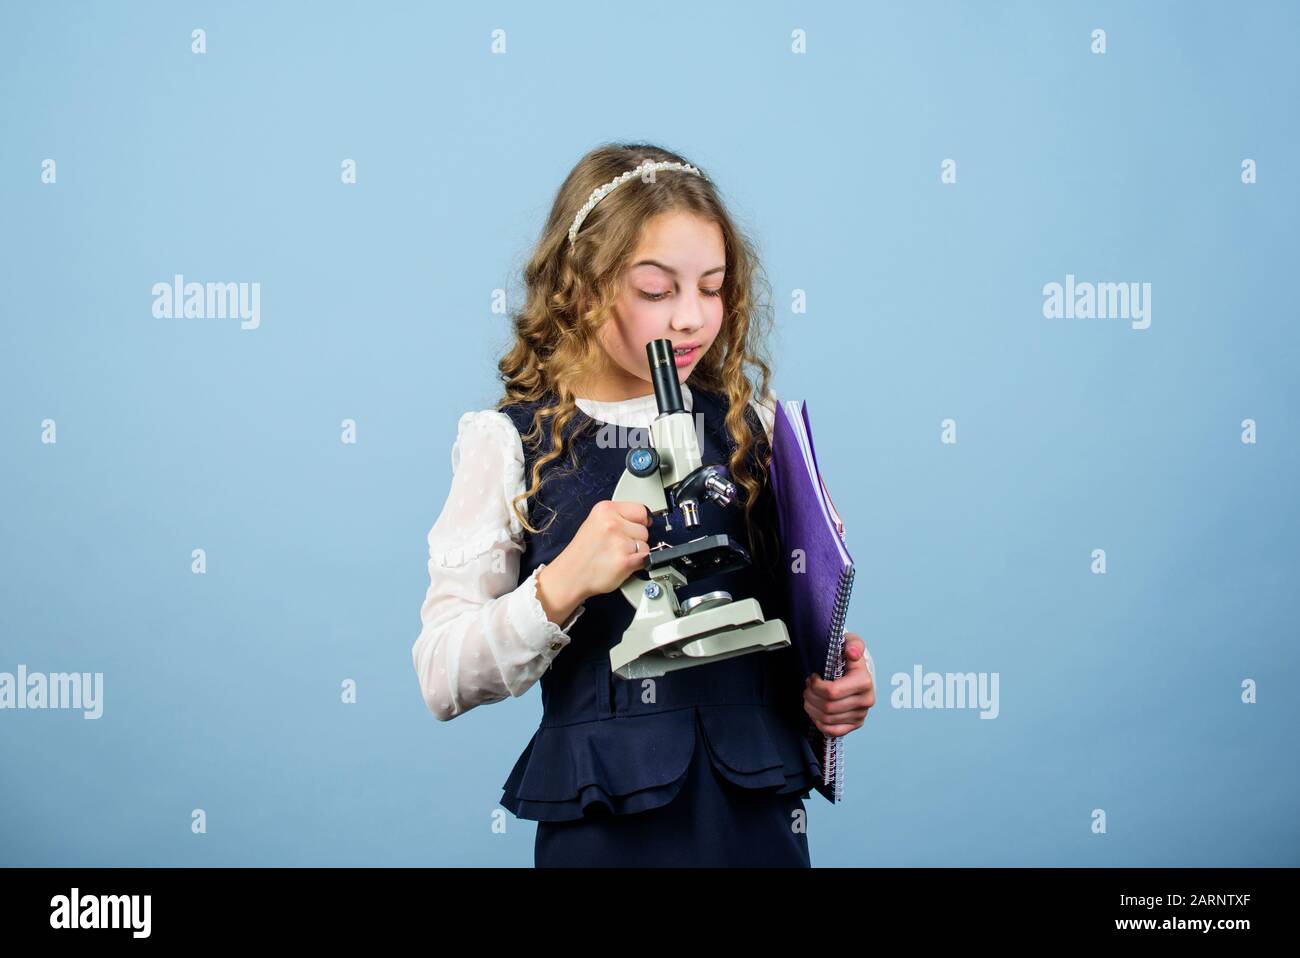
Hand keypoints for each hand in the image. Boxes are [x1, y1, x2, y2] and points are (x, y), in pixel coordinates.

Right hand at [538, 500, 651, 617]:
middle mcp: (612, 523)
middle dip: (635, 539)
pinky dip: (638, 564)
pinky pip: (646, 559)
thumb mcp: (595, 522)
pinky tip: (622, 564)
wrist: (570, 575)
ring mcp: (619, 542)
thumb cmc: (582, 553)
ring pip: (646, 545)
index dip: (640, 522)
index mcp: (605, 509)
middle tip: (616, 546)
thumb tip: (645, 519)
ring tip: (616, 555)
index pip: (640, 510)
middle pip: (644, 529)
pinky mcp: (625, 560)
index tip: (634, 528)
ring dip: (636, 553)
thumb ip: (618, 517)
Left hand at [803, 631, 873, 736]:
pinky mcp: (855, 724)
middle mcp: (865, 701)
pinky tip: (816, 711)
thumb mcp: (852, 643)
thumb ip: (853, 644)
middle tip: (808, 687)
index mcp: (864, 682)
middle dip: (810, 696)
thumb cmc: (850, 658)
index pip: (832, 692)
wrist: (857, 671)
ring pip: (827, 719)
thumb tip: (852, 652)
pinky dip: (819, 723)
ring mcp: (861, 714)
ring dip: (811, 708)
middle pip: (827, 707)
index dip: (816, 686)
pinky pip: (833, 731)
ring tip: (810, 696)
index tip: (813, 677)